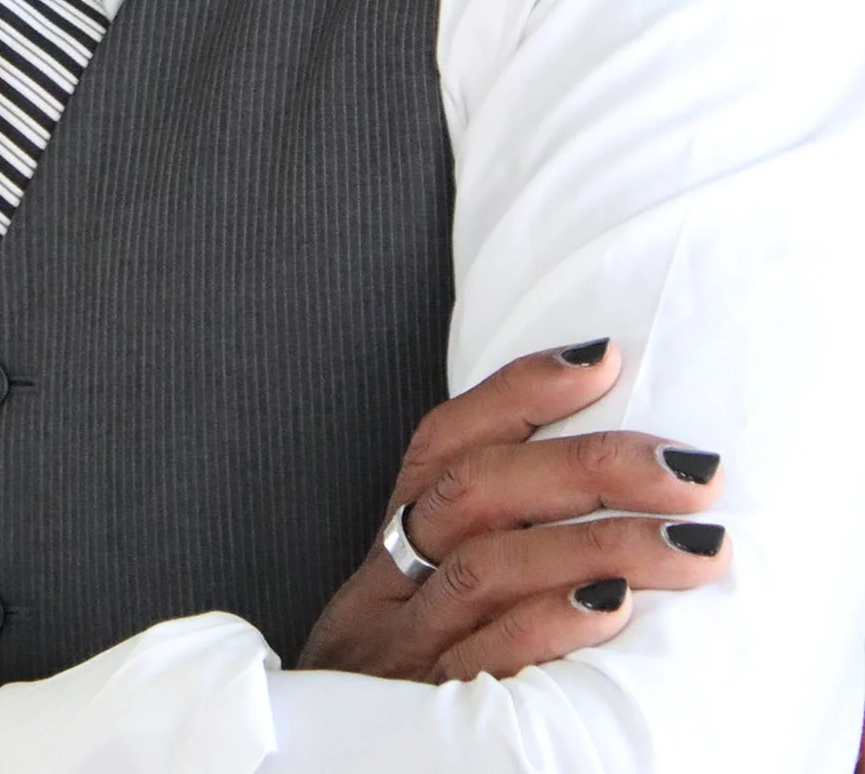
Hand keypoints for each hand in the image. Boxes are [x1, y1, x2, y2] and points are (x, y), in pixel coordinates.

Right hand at [297, 339, 730, 682]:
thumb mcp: (424, 617)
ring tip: (690, 544)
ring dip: (597, 545)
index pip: (441, 444)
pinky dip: (550, 624)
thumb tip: (604, 483)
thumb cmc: (402, 697)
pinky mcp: (427, 722)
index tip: (602, 357)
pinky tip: (615, 609)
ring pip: (489, 570)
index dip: (517, 392)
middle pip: (475, 495)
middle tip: (691, 472)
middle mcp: (387, 591)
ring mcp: (403, 654)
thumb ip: (487, 554)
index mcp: (390, 552)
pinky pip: (486, 660)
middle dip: (588, 467)